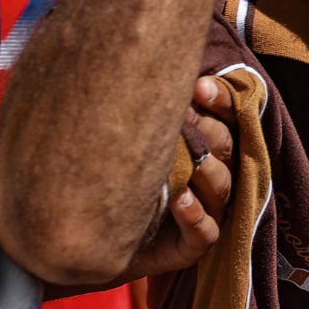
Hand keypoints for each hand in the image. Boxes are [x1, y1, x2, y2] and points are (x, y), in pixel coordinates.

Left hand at [119, 77, 237, 280]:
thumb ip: (135, 110)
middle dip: (208, 130)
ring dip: (205, 170)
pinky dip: (195, 215)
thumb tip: (122, 63)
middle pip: (225, 147)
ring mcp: (204, 211)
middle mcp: (209, 175)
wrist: (83, 237)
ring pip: (221, 186)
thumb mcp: (123, 139)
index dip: (219, 101)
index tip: (198, 87)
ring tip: (186, 159)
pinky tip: (180, 200)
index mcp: (202, 145)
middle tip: (183, 116)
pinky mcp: (190, 245)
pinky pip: (205, 231)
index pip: (225, 117)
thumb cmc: (108, 179)